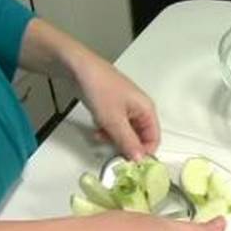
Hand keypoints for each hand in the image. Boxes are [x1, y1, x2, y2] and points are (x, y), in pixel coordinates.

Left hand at [19, 18, 159, 160]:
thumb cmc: (99, 89)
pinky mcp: (112, 107)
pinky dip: (107, 130)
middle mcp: (139, 109)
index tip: (130, 163)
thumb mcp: (113, 120)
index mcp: (146, 109)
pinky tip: (97, 129)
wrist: (76, 67)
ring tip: (101, 137)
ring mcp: (125, 107)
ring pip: (126, 133)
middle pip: (140, 137)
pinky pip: (115, 125)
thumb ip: (128, 142)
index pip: (154, 139)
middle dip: (126, 146)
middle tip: (112, 152)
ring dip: (114, 139)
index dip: (144, 153)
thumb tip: (140, 160)